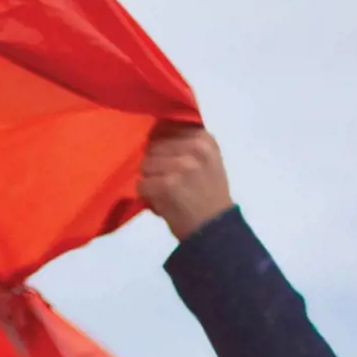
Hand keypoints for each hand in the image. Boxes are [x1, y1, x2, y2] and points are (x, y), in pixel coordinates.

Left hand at [137, 121, 234, 240]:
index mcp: (205, 140)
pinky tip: (161, 202)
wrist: (215, 229)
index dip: (163, 143)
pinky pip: (141, 184)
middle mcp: (194, 148)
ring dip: (150, 179)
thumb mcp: (208, 161)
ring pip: (145, 164)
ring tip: (166, 192)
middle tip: (169, 181)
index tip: (169, 159)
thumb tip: (156, 129)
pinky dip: (147, 196)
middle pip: (154, 146)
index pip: (169, 127)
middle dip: (156, 164)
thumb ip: (187, 143)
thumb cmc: (209, 196)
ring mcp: (180, 166)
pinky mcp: (166, 184)